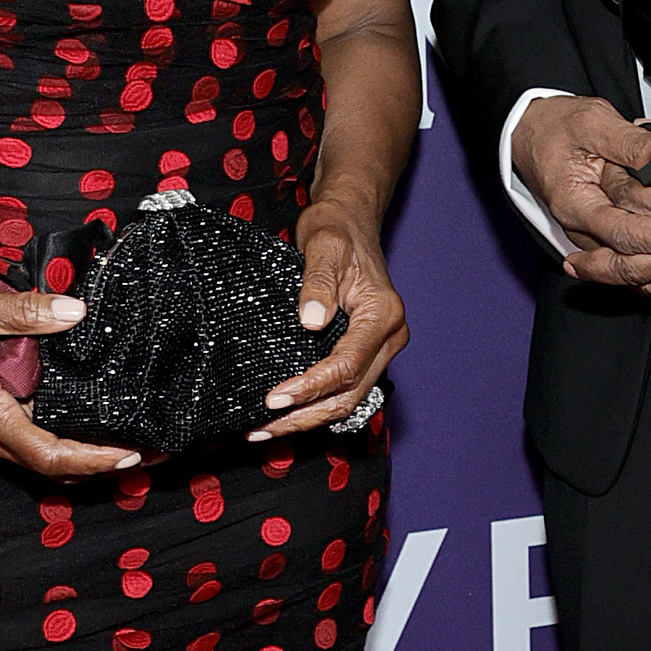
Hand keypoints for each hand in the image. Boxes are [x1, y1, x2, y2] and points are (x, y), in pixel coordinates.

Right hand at [0, 274, 139, 477]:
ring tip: (129, 443)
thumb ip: (27, 311)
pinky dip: (64, 443)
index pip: (49, 454)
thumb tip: (76, 312)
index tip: (131, 454)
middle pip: (51, 466)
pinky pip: (30, 441)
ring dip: (83, 457)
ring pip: (41, 458)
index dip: (93, 460)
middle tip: (147, 451)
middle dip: (99, 465)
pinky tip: (92, 425)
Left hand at [255, 195, 407, 439]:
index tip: (275, 399)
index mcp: (383, 315)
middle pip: (349, 393)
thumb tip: (311, 320)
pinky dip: (314, 406)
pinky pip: (344, 390)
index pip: (347, 365)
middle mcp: (388, 338)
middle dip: (305, 415)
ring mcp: (379, 348)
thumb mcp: (323, 245)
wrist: (350, 220)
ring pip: (347, 400)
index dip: (311, 386)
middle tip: (261, 427)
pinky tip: (284, 414)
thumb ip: (317, 282)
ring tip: (264, 430)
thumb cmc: (337, 230)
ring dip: (307, 419)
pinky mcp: (363, 352)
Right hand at [517, 93, 650, 304]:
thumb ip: (630, 143)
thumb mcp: (592, 123)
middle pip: (637, 273)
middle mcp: (589, 236)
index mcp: (577, 207)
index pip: (621, 233)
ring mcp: (605, 246)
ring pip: (649, 283)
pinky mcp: (622, 247)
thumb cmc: (561, 127)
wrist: (535, 136)